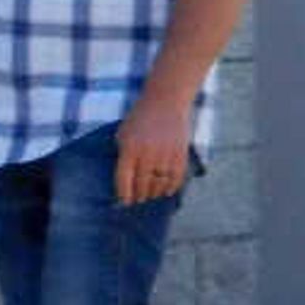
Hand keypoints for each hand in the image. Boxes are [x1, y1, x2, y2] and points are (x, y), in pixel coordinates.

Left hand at [113, 90, 192, 207]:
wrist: (166, 102)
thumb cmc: (140, 118)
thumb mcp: (123, 134)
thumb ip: (123, 154)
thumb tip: (126, 177)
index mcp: (129, 149)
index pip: (124, 179)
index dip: (124, 193)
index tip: (125, 202)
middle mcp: (147, 154)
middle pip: (143, 184)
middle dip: (140, 195)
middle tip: (138, 200)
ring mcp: (166, 154)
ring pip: (160, 183)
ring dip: (154, 192)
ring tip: (151, 195)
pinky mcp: (181, 153)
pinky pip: (176, 177)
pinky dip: (172, 187)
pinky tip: (166, 191)